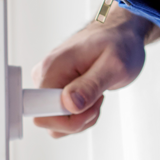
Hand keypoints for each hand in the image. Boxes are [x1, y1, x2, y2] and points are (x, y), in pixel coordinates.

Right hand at [31, 9, 157, 137]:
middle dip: (78, 119)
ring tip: (97, 96)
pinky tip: (92, 98)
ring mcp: (48, 84)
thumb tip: (69, 104)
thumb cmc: (118, 44)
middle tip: (97, 99)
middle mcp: (44, 76)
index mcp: (52, 68)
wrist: (120, 36)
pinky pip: (62, 117)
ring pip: (57, 123)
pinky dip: (82, 115)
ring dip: (82, 118)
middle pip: (48, 121)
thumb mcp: (114, 65)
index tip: (84, 105)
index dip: (65, 118)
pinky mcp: (55, 90)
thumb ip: (91, 86)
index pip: (39, 112)